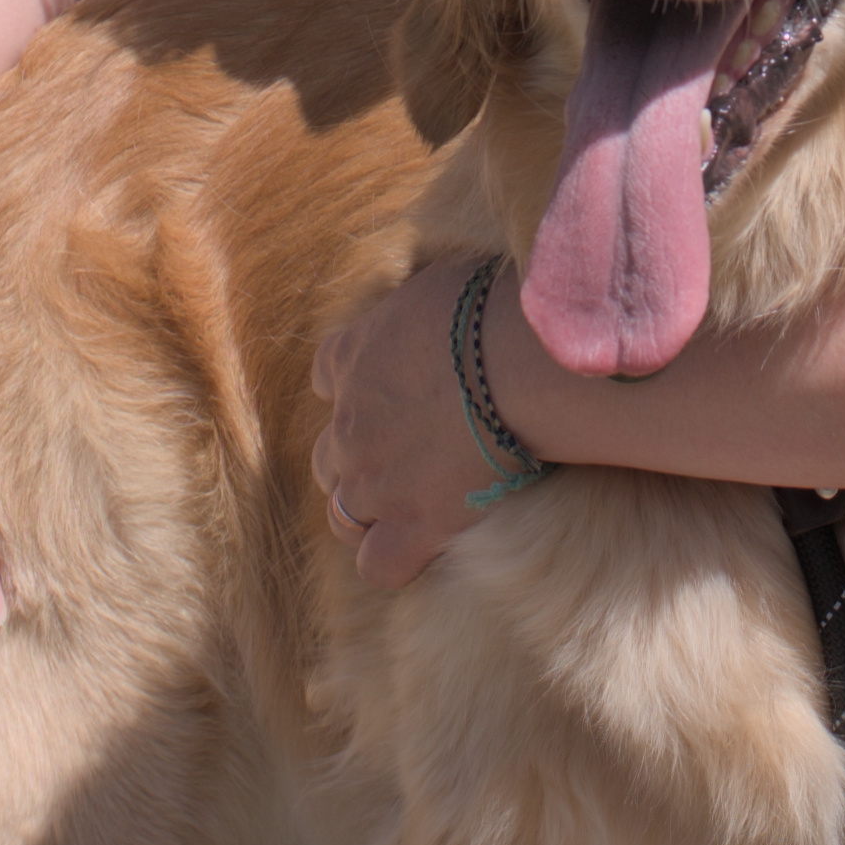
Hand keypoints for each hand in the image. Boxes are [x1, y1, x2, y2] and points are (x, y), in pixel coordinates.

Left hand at [310, 256, 507, 590]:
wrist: (516, 358)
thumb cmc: (495, 307)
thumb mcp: (446, 279)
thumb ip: (426, 302)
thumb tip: (450, 294)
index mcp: (352, 355)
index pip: (328, 377)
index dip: (359, 393)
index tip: (398, 396)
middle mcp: (350, 421)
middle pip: (330, 456)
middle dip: (361, 461)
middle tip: (416, 458)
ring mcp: (375, 478)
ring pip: (344, 514)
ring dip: (372, 513)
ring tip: (419, 507)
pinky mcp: (414, 522)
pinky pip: (379, 565)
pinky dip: (394, 560)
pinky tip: (427, 546)